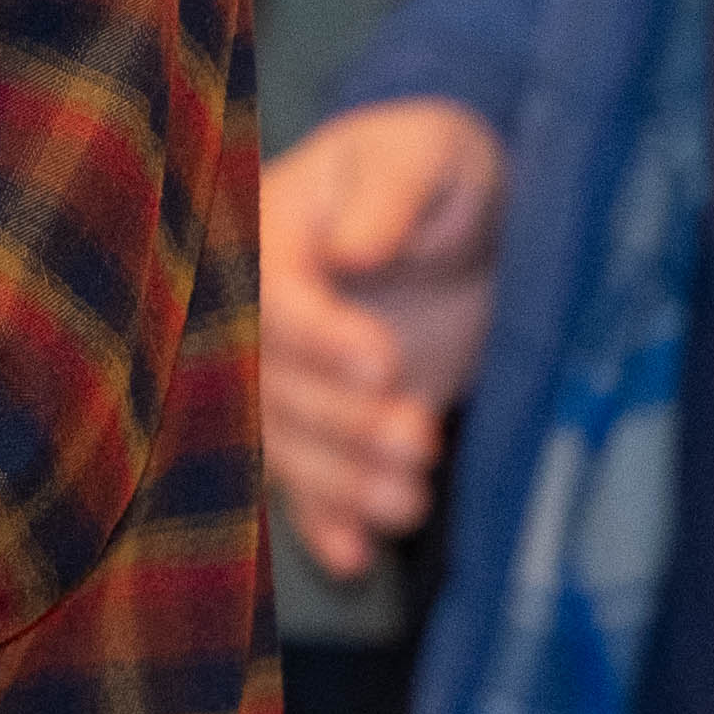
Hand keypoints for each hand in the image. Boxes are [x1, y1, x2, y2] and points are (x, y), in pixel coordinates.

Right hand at [261, 99, 509, 588]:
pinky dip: (323, 525)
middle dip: (343, 422)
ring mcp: (283, 376)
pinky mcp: (316, 425)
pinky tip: (356, 559)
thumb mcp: (430, 155)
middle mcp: (255, 312)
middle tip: (421, 438)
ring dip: (339, 484)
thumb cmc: (441, 171)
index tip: (384, 361)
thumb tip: (350, 248)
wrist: (458, 223)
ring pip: (283, 444)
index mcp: (267, 232)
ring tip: (411, 501)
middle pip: (270, 386)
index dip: (319, 337)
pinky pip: (299, 484)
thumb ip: (392, 193)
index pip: (270, 297)